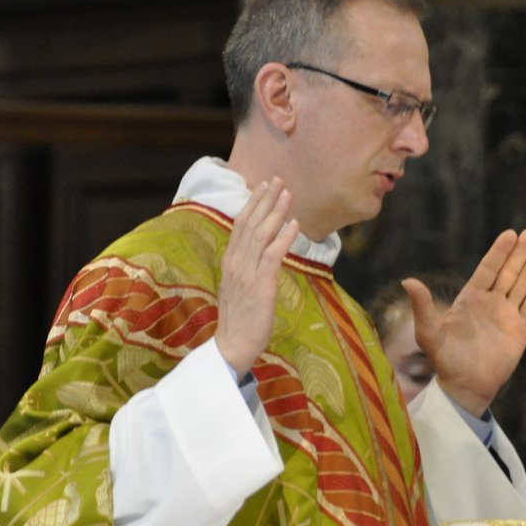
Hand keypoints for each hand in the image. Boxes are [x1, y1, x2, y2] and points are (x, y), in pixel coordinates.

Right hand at [215, 177, 297, 374]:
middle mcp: (236, 263)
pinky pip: (272, 256)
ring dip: (276, 212)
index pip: (240, 225)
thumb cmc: (240, 319)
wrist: (233, 345)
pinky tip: (294, 224)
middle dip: (265, 200)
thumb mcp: (240, 286)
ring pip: (261, 235)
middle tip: (278, 180)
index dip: (253, 203)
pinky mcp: (260, 286)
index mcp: (231, 261)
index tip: (263, 186)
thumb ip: (248, 267)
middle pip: (250, 224)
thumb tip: (262, 251)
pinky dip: (283, 238)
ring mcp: (246, 274)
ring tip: (288, 194)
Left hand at [407, 227, 525, 416]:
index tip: (510, 234)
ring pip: (522, 284)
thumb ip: (422, 306)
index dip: (499, 252)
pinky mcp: (520, 330)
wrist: (465, 386)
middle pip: (508, 271)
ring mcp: (507, 315)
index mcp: (470, 299)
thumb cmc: (445, 361)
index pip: (488, 269)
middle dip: (520, 252)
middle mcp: (490, 303)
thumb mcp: (429, 332)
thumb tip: (408, 281)